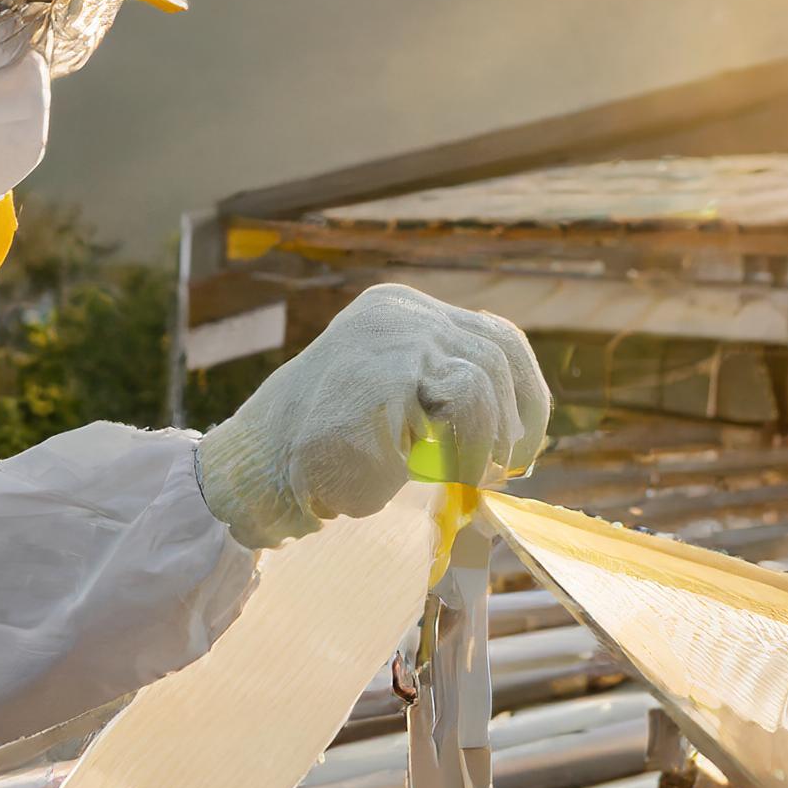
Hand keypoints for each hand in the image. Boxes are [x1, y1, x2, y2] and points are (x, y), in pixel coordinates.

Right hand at [195, 283, 548, 549]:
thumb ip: (439, 393)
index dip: (524, 392)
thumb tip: (517, 428)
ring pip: (484, 376)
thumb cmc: (328, 450)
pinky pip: (464, 403)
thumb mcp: (393, 402)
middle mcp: (397, 313)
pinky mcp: (388, 373)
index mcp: (397, 312)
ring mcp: (391, 338)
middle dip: (515, 417)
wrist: (263, 470)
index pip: (492, 336)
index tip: (523, 442)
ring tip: (471, 475)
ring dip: (488, 438)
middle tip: (504, 466)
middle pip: (497, 351)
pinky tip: (454, 473)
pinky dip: (471, 446)